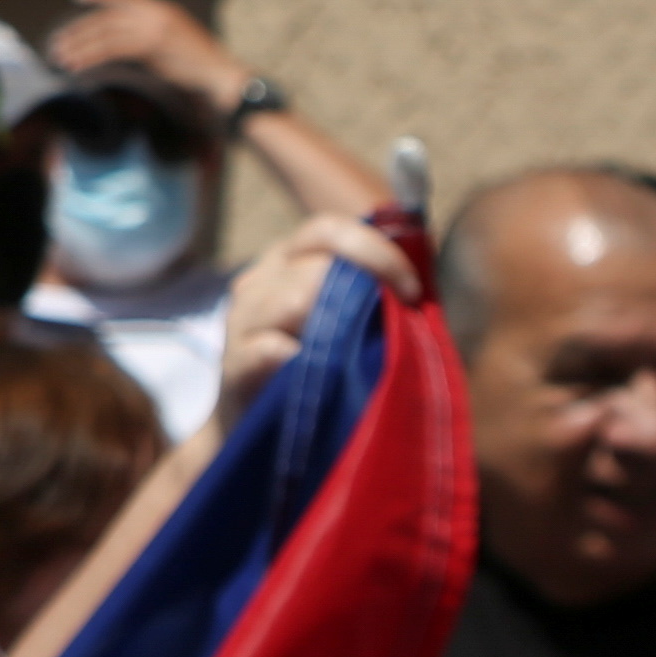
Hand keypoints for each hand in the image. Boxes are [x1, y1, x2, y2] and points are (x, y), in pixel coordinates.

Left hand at [47, 0, 253, 112]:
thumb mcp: (171, 43)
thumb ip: (147, 37)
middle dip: (79, 31)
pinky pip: (113, 49)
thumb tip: (117, 44)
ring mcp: (155, 26)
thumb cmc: (196, 66)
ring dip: (80, 46)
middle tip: (56, 43)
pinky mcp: (152, 44)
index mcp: (162, 8)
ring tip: (60, 58)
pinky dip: (91, 57)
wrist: (219, 75)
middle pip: (107, 18)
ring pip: (106, 34)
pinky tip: (77, 66)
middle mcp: (157, 12)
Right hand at [220, 212, 420, 427]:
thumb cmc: (320, 368)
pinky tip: (317, 374)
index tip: (412, 290)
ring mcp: (241, 320)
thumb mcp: (345, 319)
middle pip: (316, 267)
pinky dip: (300, 359)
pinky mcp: (233, 363)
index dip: (376, 251)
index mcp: (288, 259)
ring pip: (294, 301)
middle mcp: (259, 280)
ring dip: (335, 330)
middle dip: (363, 295)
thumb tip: (421, 277)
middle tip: (394, 331)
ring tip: (354, 356)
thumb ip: (372, 292)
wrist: (258, 427)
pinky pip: (270, 349)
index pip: (328, 229)